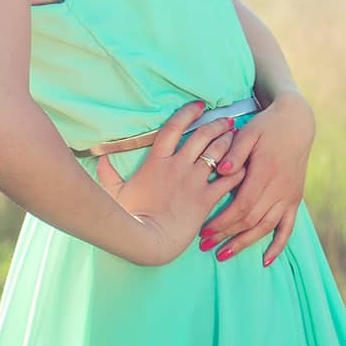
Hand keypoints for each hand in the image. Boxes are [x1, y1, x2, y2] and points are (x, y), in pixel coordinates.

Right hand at [95, 101, 247, 265]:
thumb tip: (100, 158)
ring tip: (237, 136)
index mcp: (157, 160)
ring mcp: (194, 181)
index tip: (199, 105)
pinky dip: (239, 170)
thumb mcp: (116, 192)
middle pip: (203, 135)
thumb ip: (109, 174)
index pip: (174, 127)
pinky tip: (246, 164)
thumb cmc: (132, 216)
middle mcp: (178, 166)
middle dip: (217, 124)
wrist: (149, 240)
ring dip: (229, 141)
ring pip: (218, 152)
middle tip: (227, 120)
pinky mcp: (206, 198)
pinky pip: (228, 180)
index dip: (188, 113)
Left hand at [197, 91, 315, 267]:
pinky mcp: (295, 200)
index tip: (204, 230)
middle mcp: (280, 188)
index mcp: (265, 172)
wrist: (298, 124)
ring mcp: (289, 196)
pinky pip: (288, 228)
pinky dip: (278, 245)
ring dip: (245, 244)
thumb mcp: (249, 131)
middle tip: (205, 246)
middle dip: (227, 236)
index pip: (243, 205)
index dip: (223, 221)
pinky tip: (266, 260)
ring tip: (224, 255)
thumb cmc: (267, 127)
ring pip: (266, 227)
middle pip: (251, 220)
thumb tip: (222, 170)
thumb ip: (234, 150)